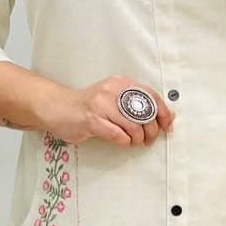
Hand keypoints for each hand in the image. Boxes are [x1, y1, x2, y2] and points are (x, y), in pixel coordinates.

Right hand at [42, 76, 174, 147]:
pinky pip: (119, 136)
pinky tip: (121, 141)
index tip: (167, 126)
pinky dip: (124, 142)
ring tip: (133, 141)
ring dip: (137, 139)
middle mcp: (113, 91)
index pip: (151, 96)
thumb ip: (135, 105)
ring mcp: (102, 105)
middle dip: (151, 130)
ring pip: (134, 126)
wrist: (58, 108)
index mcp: (121, 83)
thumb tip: (165, 117)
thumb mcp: (113, 98)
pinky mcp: (92, 120)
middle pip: (145, 113)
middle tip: (148, 139)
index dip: (163, 113)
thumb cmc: (88, 107)